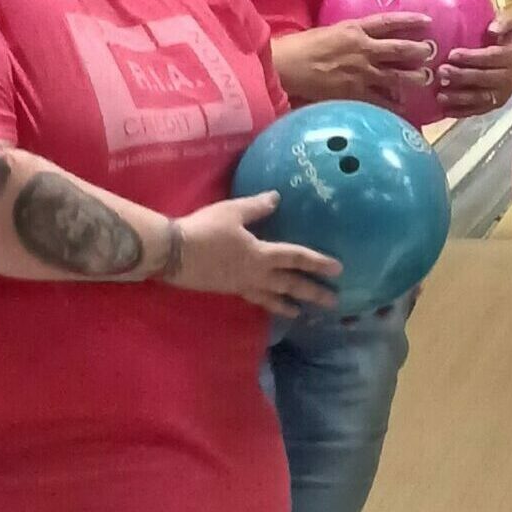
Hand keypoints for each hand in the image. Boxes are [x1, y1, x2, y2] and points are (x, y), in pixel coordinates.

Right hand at [168, 194, 341, 317]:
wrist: (173, 253)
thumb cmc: (204, 230)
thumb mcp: (233, 212)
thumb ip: (257, 207)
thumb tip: (277, 198)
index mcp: (261, 254)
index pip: (296, 258)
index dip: (318, 262)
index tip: (338, 269)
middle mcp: (256, 274)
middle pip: (291, 285)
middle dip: (313, 292)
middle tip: (333, 302)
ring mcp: (242, 285)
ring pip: (272, 298)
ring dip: (289, 305)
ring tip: (302, 314)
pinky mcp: (228, 290)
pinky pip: (254, 299)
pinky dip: (266, 304)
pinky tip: (267, 304)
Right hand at [271, 14, 435, 106]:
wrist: (284, 67)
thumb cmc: (299, 48)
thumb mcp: (328, 33)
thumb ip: (349, 36)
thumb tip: (361, 40)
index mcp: (354, 29)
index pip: (388, 22)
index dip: (410, 20)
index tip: (427, 20)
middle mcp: (363, 49)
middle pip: (401, 49)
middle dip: (420, 51)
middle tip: (432, 53)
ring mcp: (361, 73)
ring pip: (398, 76)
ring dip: (415, 78)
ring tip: (426, 79)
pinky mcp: (356, 93)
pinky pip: (383, 100)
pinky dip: (395, 104)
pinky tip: (404, 107)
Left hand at [435, 14, 511, 118]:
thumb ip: (505, 21)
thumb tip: (491, 29)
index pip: (491, 58)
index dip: (472, 58)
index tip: (452, 54)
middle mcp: (510, 77)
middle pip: (484, 79)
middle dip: (462, 77)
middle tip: (441, 72)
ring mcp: (503, 93)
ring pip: (481, 98)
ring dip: (460, 98)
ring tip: (441, 95)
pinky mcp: (496, 103)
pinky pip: (479, 110)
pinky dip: (463, 112)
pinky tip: (446, 111)